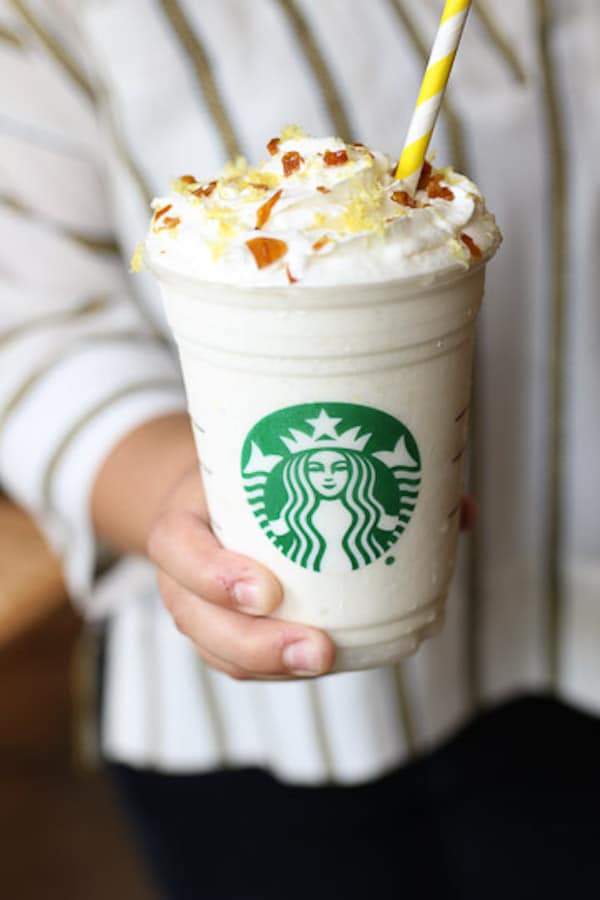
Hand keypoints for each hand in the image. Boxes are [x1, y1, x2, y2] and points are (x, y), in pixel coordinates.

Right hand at [92, 413, 476, 680]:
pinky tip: (326, 663)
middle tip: (319, 649)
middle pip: (196, 619)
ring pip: (219, 652)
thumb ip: (357, 477)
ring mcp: (198, 609)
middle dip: (255, 643)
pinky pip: (241, 663)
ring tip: (327, 662)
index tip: (268, 589)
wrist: (208, 501)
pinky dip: (280, 668)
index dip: (212, 573)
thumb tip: (461, 511)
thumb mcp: (277, 463)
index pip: (176, 546)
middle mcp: (182, 572)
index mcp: (185, 518)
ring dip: (272, 665)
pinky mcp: (222, 633)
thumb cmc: (252, 479)